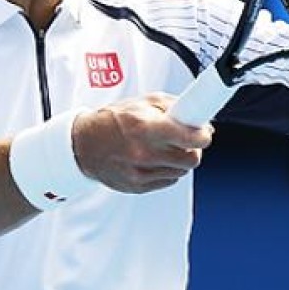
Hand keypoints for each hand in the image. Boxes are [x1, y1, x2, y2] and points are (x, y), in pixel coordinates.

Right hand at [71, 94, 212, 193]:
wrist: (84, 144)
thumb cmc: (115, 120)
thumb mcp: (144, 102)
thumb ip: (175, 107)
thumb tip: (201, 120)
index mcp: (147, 128)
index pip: (191, 139)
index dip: (203, 135)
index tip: (204, 132)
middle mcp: (144, 153)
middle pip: (192, 159)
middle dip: (194, 148)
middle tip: (187, 140)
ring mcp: (141, 173)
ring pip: (181, 171)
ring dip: (179, 159)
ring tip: (165, 147)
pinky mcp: (138, 187)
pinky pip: (168, 180)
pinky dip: (167, 170)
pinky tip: (155, 158)